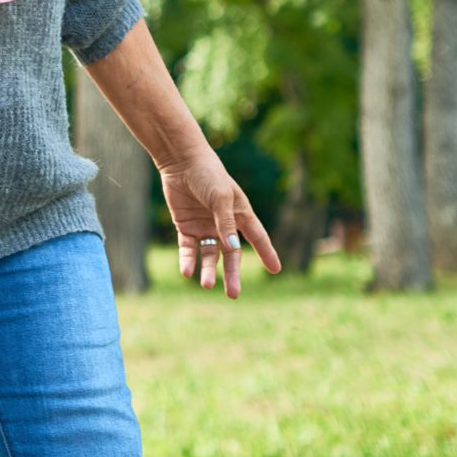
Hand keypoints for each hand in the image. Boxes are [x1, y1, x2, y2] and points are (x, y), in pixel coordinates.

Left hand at [160, 148, 281, 297]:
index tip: (276, 270)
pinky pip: (188, 248)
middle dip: (232, 274)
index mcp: (240, 214)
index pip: (257, 237)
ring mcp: (204, 226)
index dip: (266, 253)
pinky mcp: (185, 226)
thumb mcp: (221, 198)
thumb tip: (232, 250)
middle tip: (233, 295)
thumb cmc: (207, 175)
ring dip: (208, 270)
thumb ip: (226, 224)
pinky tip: (187, 272)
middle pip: (230, 254)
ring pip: (209, 255)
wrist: (180, 161)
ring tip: (206, 285)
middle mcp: (224, 224)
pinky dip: (188, 260)